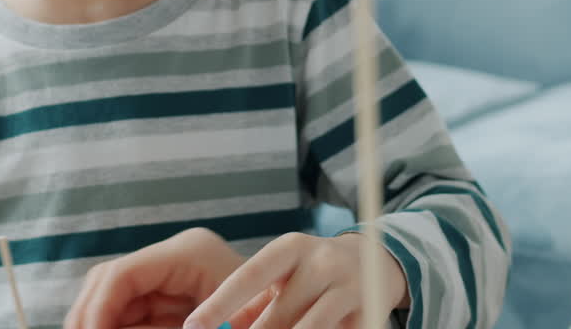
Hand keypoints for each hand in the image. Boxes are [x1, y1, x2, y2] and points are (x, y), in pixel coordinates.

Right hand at [64, 228, 271, 328]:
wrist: (299, 313)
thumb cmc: (268, 318)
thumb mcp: (215, 324)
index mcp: (189, 253)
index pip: (121, 274)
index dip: (95, 311)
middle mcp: (176, 255)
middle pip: (108, 280)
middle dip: (90, 316)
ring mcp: (172, 272)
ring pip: (113, 295)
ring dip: (100, 321)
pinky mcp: (173, 293)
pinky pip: (131, 310)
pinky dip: (117, 326)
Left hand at [182, 232, 409, 328]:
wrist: (376, 261)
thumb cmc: (313, 272)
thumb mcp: (282, 275)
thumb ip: (248, 303)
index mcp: (292, 249)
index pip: (250, 275)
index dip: (220, 303)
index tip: (194, 326)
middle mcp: (322, 264)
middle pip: (278, 315)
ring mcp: (349, 290)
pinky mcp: (369, 314)